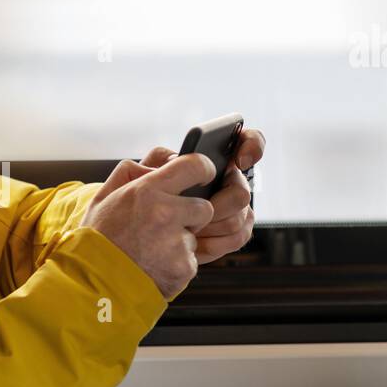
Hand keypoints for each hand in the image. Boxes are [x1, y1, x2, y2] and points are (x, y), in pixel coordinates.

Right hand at [80, 153, 216, 298]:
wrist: (92, 284)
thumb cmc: (98, 240)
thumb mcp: (104, 196)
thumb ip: (131, 171)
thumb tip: (162, 161)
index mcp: (147, 191)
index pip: (196, 166)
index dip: (203, 169)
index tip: (202, 175)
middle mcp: (165, 214)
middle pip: (204, 207)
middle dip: (192, 215)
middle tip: (167, 225)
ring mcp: (176, 243)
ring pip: (196, 236)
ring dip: (181, 242)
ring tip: (153, 249)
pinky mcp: (184, 268)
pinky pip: (191, 261)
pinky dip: (177, 264)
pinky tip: (155, 265)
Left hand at [136, 127, 263, 264]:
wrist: (134, 241)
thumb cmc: (136, 202)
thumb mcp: (137, 176)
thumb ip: (157, 162)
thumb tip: (177, 158)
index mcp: (209, 161)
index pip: (247, 141)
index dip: (253, 145)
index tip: (241, 159)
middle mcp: (227, 182)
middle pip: (241, 189)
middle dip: (221, 202)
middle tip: (201, 210)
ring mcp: (232, 208)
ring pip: (241, 215)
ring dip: (213, 226)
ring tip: (189, 231)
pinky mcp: (232, 233)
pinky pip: (238, 236)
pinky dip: (216, 243)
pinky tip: (197, 244)